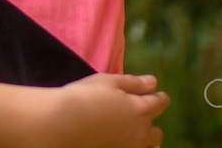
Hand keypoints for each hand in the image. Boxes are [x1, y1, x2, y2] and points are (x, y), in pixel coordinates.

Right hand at [46, 73, 170, 147]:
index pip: (159, 103)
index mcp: (139, 109)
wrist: (61, 124)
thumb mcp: (108, 81)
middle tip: (141, 115)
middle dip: (151, 122)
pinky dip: (132, 147)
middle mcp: (139, 133)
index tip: (157, 94)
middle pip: (156, 132)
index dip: (159, 97)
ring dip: (145, 140)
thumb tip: (153, 82)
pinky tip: (122, 142)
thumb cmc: (84, 97)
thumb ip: (133, 82)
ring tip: (133, 133)